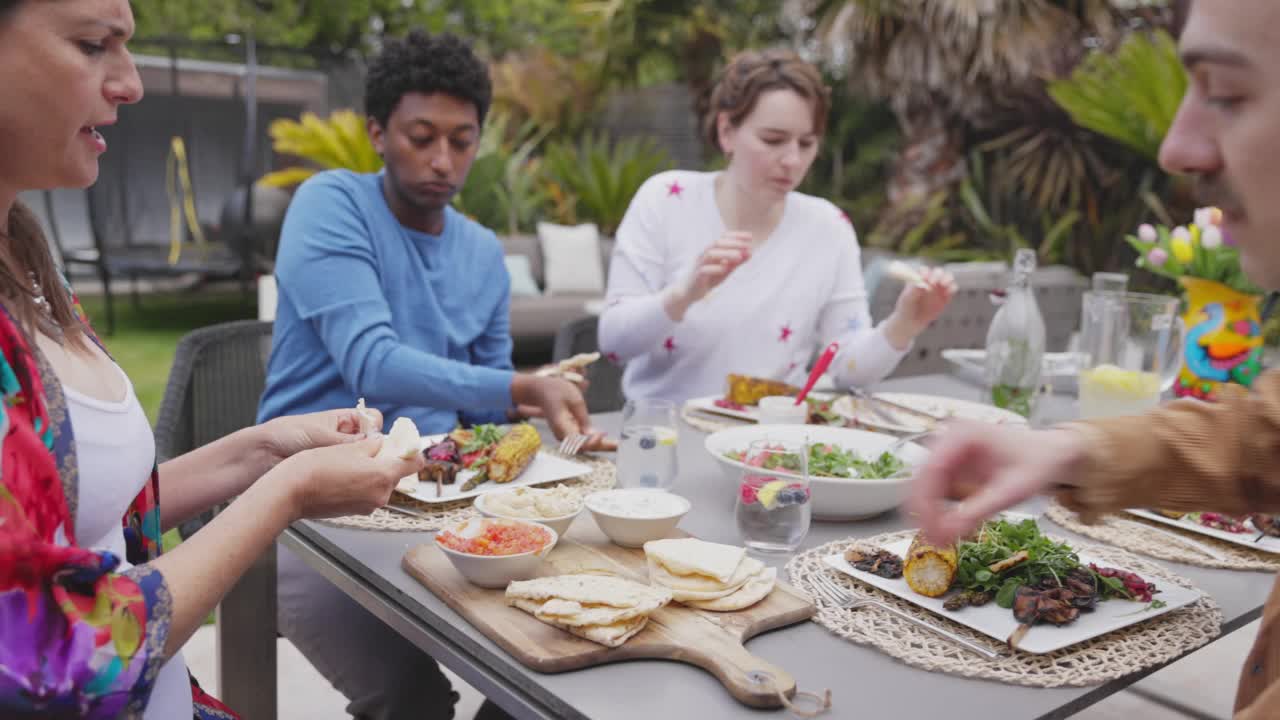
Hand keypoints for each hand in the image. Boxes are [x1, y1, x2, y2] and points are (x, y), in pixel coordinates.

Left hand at [258, 407, 378, 467]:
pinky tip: (350, 483)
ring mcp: (340, 455)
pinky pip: (351, 475)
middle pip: (372, 442)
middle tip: (373, 461)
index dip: (376, 429)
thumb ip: (347, 441)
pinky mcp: (334, 472)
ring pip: (364, 460)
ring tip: (359, 473)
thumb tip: (375, 443)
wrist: (262, 454)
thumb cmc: (288, 434)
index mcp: (345, 420)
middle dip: (374, 451)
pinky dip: (354, 478)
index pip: (372, 421)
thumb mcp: (320, 434)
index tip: (375, 441)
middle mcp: (345, 437)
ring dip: (363, 466)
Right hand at [272, 436, 424, 520]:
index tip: (403, 445)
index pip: (414, 464)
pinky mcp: (354, 512)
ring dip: (371, 474)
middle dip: (386, 462)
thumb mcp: (348, 447)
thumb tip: (381, 443)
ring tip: (350, 462)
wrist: (290, 493)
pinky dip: (360, 485)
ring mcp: (368, 506)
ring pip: (379, 485)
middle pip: (395, 475)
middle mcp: (380, 495)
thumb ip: (372, 445)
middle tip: (369, 450)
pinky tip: (343, 476)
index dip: (411, 452)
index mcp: (383, 476)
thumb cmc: (316, 467)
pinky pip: (366, 494)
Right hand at [511, 375, 617, 451]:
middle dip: (601, 447)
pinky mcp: (568, 432)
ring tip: (616, 445)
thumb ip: (584, 419)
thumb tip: (594, 435)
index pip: (577, 442)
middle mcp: (562, 434)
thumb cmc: (556, 390)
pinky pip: (582, 439)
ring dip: (600, 445)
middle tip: (618, 446)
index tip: (603, 434)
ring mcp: (565, 434)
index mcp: (561, 426)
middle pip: (583, 446)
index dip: (591, 441)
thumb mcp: (574, 400)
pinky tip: (607, 441)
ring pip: (584, 444)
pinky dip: (595, 440)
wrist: (540, 390)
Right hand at [665, 232, 752, 317]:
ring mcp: (700, 264)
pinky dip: (716, 268)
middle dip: (733, 243)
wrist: (690, 292)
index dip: (736, 236)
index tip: (750, 237)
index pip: (723, 238)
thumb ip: (737, 262)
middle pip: (717, 243)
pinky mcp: (697, 276)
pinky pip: (704, 269)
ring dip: (726, 254)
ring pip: (711, 254)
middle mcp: (705, 255)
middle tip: (747, 246)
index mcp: (712, 251)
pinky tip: (725, 269)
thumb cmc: (709, 279)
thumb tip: (750, 253)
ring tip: (739, 257)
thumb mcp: (726, 270)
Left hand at [884, 267, 956, 347]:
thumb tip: (922, 283)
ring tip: (943, 284)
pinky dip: (952, 288)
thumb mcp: (907, 300)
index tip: (924, 278)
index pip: (925, 271)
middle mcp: (930, 280)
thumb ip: (913, 290)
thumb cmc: (906, 308)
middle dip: (938, 275)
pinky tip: (948, 292)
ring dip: (948, 278)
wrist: (911, 322)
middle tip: (934, 282)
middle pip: (938, 272)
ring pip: (948, 278)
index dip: (926, 272)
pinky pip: (952, 288)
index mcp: (919, 278)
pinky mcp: (947, 296)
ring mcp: (939, 288)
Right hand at [905, 423, 1087, 542]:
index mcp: (961, 435)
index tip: (932, 531)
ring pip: (923, 487)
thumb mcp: (1012, 490)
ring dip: (930, 514)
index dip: (926, 503)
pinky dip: (939, 512)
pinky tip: (952, 528)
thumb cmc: (1036, 464)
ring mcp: (947, 453)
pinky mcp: (950, 467)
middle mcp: (948, 440)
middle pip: (921, 479)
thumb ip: (978, 511)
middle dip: (925, 513)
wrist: (1049, 454)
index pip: (931, 469)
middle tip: (936, 542)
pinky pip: (935, 492)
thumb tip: (948, 534)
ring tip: (944, 540)